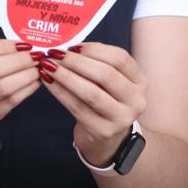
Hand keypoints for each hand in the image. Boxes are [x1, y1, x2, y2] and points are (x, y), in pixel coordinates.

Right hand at [0, 40, 41, 153]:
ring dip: (25, 75)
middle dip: (19, 60)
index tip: (22, 44)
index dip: (3, 45)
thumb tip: (21, 46)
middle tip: (36, 56)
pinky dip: (26, 90)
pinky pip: (9, 102)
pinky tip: (34, 82)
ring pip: (2, 87)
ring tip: (38, 68)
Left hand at [39, 43, 147, 168]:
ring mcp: (121, 117)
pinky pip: (77, 108)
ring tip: (48, 66)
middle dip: (77, 62)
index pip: (120, 58)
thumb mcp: (113, 85)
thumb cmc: (106, 104)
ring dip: (66, 76)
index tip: (72, 46)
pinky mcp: (102, 131)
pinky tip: (48, 82)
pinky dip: (60, 93)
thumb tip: (70, 48)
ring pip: (91, 92)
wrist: (109, 142)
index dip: (95, 49)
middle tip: (55, 54)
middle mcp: (136, 100)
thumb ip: (99, 65)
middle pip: (106, 75)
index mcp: (140, 82)